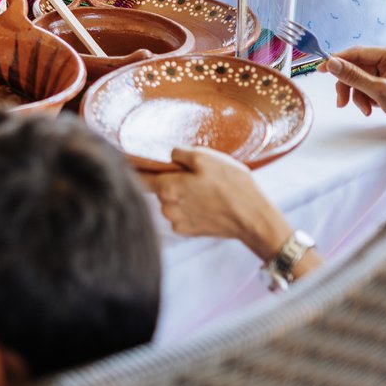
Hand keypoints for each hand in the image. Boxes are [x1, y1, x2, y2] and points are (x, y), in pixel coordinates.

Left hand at [142, 146, 291, 259]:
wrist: (253, 218)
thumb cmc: (231, 185)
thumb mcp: (206, 158)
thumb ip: (180, 154)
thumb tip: (168, 155)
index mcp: (167, 188)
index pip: (139, 178)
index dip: (135, 169)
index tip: (132, 162)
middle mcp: (167, 208)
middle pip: (159, 189)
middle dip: (171, 181)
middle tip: (195, 176)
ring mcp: (177, 222)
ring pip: (171, 202)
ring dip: (182, 195)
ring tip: (206, 190)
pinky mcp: (188, 232)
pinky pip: (181, 215)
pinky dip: (190, 209)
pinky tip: (208, 204)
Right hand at [322, 45, 385, 133]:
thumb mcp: (379, 91)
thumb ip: (353, 76)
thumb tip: (331, 63)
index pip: (358, 53)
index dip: (337, 61)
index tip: (320, 68)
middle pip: (357, 67)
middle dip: (350, 86)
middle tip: (341, 102)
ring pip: (360, 78)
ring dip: (358, 95)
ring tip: (365, 109)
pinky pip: (368, 85)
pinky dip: (365, 97)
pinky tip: (371, 108)